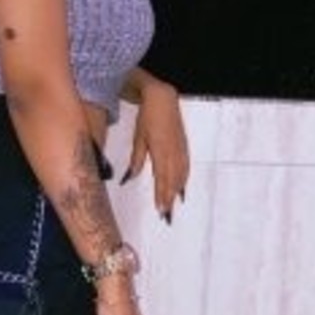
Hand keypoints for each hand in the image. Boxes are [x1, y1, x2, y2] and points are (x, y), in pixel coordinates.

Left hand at [122, 77, 189, 222]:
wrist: (163, 99)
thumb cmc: (148, 117)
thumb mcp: (138, 138)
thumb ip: (136, 160)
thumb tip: (129, 178)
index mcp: (161, 151)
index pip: (162, 179)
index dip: (162, 195)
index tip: (161, 210)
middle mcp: (173, 153)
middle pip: (173, 181)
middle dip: (170, 199)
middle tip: (167, 216)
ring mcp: (181, 150)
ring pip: (180, 176)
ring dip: (177, 192)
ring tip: (173, 206)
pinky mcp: (184, 147)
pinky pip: (185, 168)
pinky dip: (184, 180)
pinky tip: (182, 189)